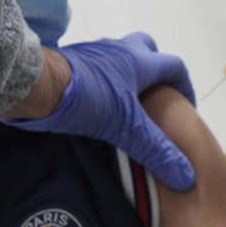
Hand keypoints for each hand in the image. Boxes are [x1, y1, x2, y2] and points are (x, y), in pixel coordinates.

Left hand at [4, 32, 196, 190]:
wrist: (38, 84)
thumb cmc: (88, 100)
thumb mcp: (127, 129)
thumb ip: (156, 151)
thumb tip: (187, 176)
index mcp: (139, 61)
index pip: (174, 66)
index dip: (185, 86)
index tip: (186, 107)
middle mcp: (120, 49)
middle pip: (148, 50)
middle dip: (156, 70)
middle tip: (155, 97)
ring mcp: (94, 51)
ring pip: (120, 56)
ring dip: (128, 74)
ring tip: (126, 103)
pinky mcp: (74, 59)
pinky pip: (98, 65)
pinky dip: (106, 79)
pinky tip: (98, 102)